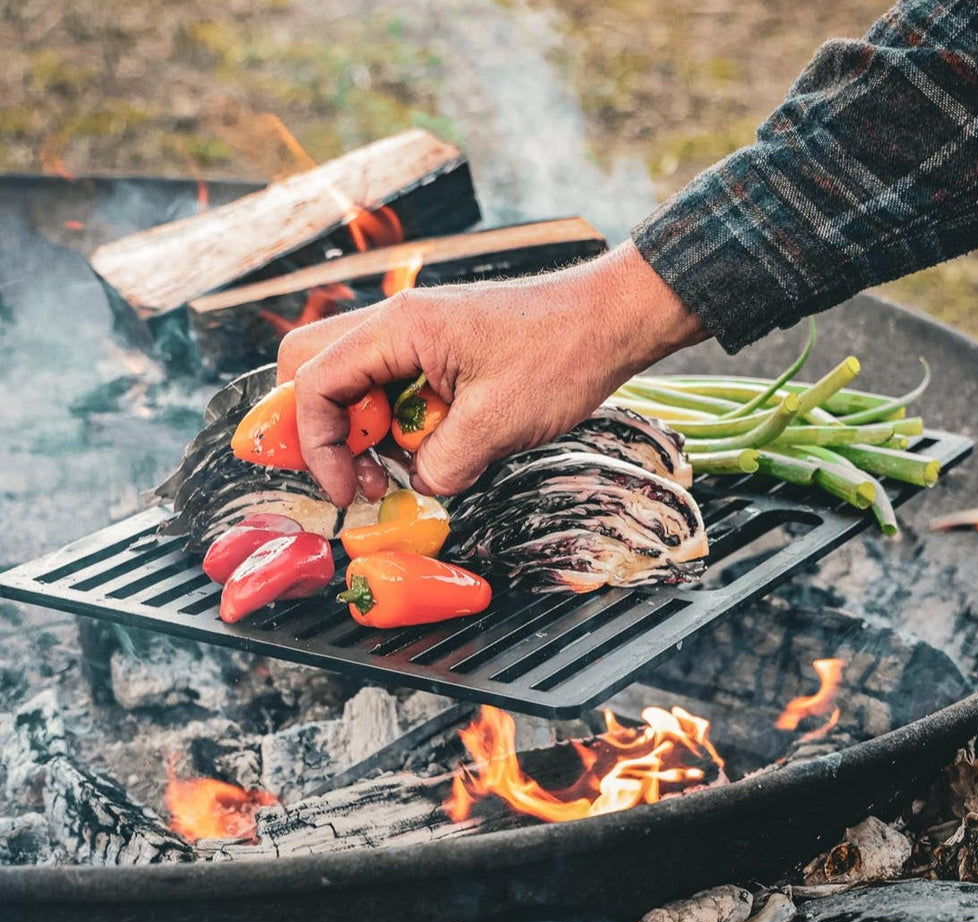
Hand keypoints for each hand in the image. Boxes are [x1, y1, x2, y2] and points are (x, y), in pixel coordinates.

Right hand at [277, 240, 707, 506]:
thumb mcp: (495, 425)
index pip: (314, 383)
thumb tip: (417, 485)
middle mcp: (398, 324)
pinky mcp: (441, 353)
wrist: (610, 321)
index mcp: (399, 328)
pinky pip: (395, 389)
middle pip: (316, 370)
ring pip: (355, 382)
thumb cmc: (561, 357)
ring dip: (367, 432)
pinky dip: (400, 425)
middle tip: (358, 476)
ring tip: (402, 471)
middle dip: (325, 431)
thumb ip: (441, 464)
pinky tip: (436, 450)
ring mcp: (418, 336)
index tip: (346, 492)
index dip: (318, 446)